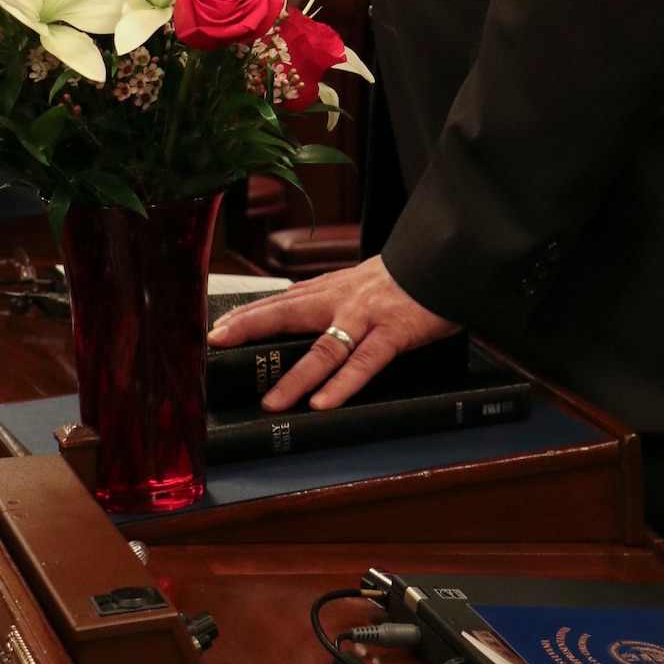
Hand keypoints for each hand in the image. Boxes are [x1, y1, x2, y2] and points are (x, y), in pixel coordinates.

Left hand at [206, 255, 458, 411]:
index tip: (216, 329)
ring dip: (296, 378)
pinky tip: (324, 402)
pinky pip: (364, 361)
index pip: (281, 301)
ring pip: (323, 348)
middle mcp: (342, 299)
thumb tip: (299, 311)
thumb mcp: (361, 283)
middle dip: (251, 327)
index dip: (247, 315)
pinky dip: (342, 384)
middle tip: (218, 344)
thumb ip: (331, 299)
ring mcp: (366, 315)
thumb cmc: (406, 277)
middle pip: (289, 312)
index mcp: (333, 288)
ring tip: (272, 403)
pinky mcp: (393, 332)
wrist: (446, 260)